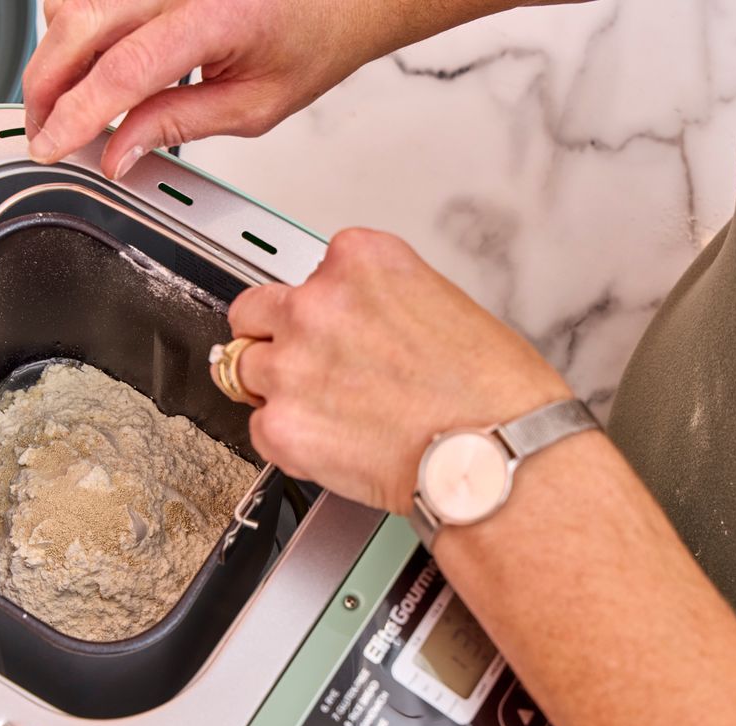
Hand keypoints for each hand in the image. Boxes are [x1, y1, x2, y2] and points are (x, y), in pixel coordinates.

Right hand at [23, 0, 508, 179]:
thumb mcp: (254, 107)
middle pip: (78, 25)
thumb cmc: (310, 39)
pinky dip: (77, 31)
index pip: (122, 70)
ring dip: (56, 56)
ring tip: (67, 105)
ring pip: (73, 3)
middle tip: (45, 132)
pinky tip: (89, 67)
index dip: (76, 114)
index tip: (52, 146)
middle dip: (46, 87)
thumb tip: (119, 154)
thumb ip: (179, 126)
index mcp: (216, 15)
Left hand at [225, 229, 570, 513]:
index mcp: (359, 260)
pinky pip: (258, 428)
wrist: (493, 455)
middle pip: (254, 311)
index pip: (309, 273)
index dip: (321, 307)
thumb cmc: (490, 392)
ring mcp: (291, 365)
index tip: (333, 329)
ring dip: (273, 389)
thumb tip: (359, 324)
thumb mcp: (442, 303)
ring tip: (320, 411)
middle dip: (272, 338)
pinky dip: (285, 440)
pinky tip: (328, 445)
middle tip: (305, 365)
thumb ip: (381, 302)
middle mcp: (316, 304)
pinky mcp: (280, 424)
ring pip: (242, 369)